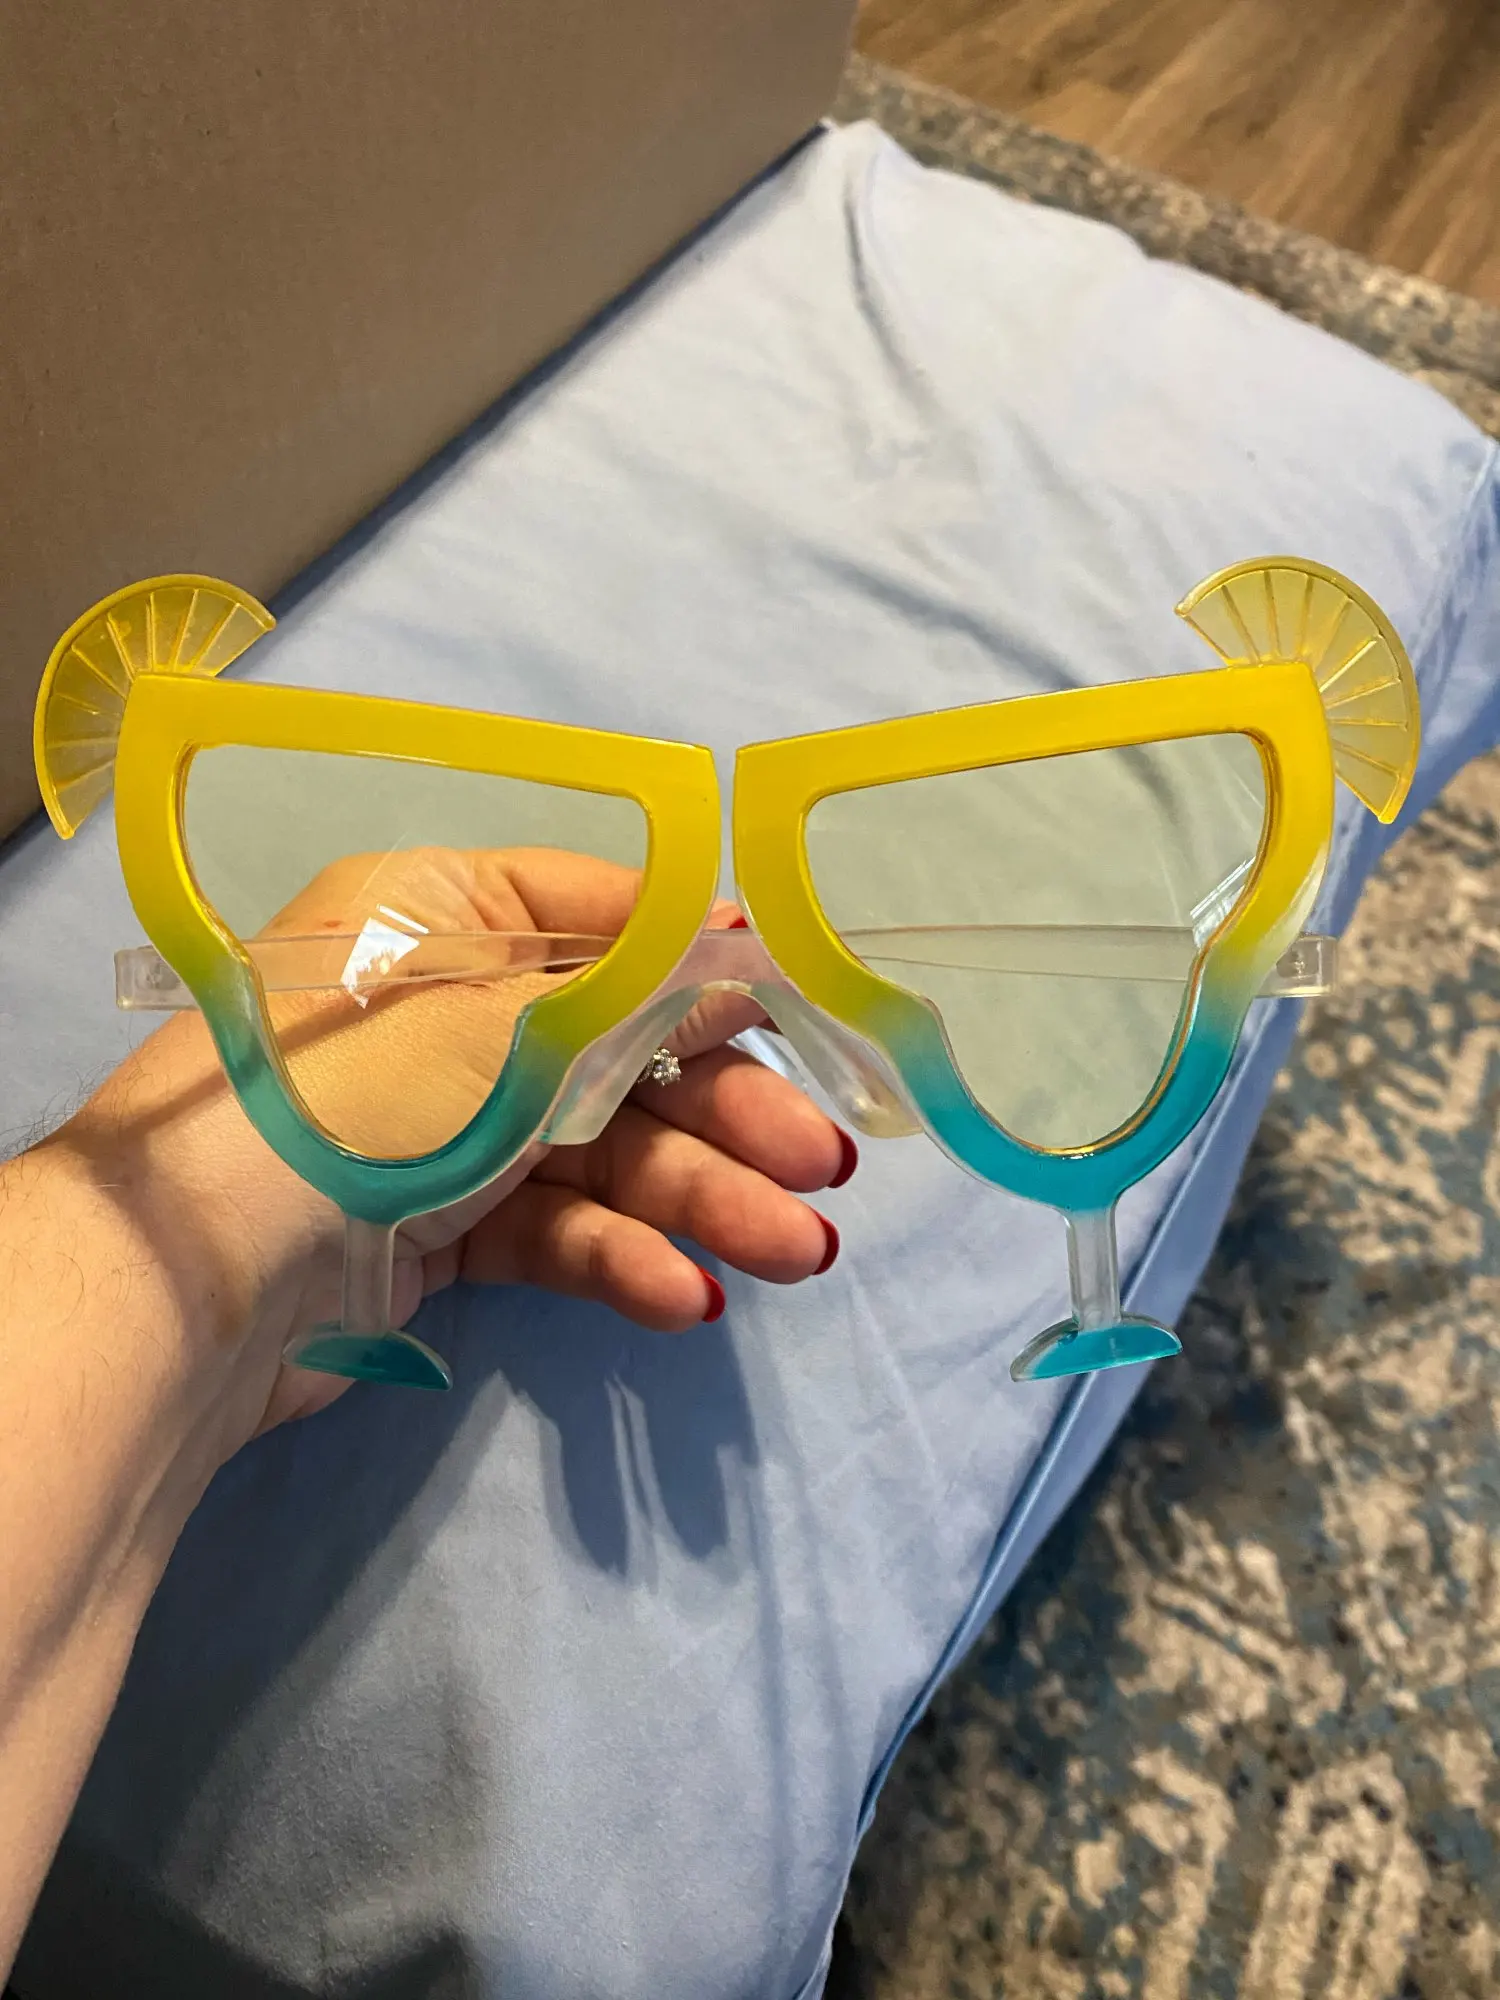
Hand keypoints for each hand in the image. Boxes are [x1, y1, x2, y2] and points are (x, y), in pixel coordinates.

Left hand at [39, 845, 851, 1462]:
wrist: (191, 1285)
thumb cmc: (354, 1099)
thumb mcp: (502, 1025)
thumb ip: (636, 999)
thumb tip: (752, 953)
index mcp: (440, 912)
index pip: (604, 915)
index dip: (708, 962)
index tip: (806, 1005)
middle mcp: (446, 1008)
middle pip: (620, 1047)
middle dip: (725, 1111)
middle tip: (823, 1169)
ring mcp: (444, 1122)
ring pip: (602, 1151)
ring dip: (701, 1200)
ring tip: (795, 1253)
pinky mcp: (441, 1229)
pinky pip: (554, 1229)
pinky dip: (620, 1259)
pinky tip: (683, 1298)